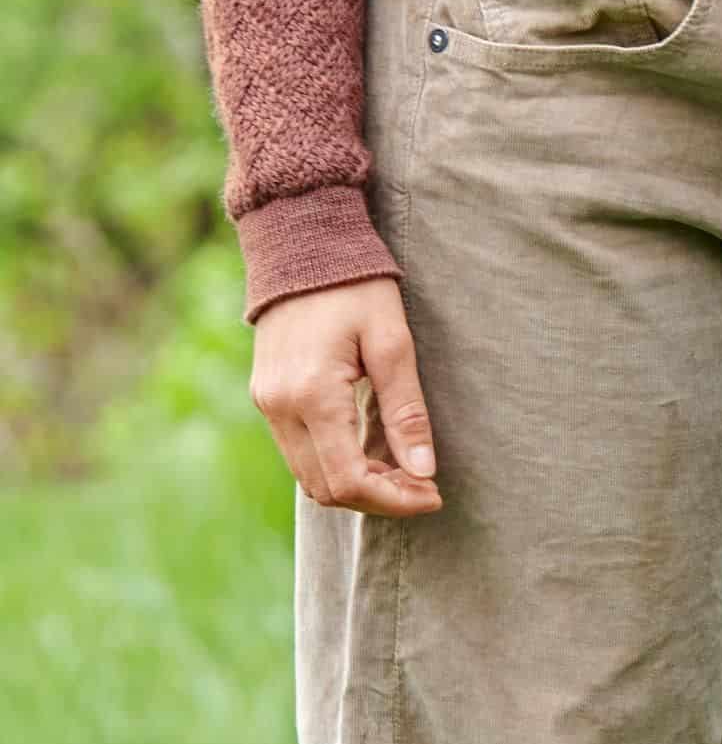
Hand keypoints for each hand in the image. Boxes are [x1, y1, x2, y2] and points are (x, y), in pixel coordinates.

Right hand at [251, 274, 443, 517]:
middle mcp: (280, 409)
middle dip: (379, 499)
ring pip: (309, 477)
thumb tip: (424, 470)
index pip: (349, 480)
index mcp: (313, 395)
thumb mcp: (392, 340)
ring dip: (357, 486)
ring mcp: (268, 405)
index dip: (393, 499)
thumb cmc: (356, 285)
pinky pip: (299, 453)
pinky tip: (372, 450)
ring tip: (404, 472)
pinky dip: (335, 464)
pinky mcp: (267, 398)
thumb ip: (405, 409)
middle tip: (425, 486)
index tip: (433, 493)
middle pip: (326, 489)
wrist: (303, 244)